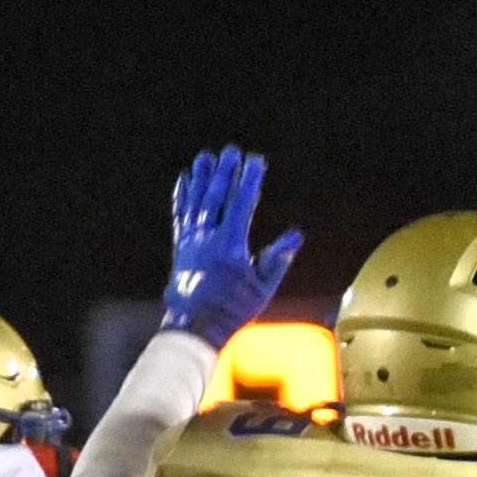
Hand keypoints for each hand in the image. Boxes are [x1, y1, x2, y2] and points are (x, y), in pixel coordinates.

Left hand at [160, 147, 303, 342]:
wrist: (194, 325)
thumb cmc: (233, 309)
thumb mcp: (262, 288)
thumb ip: (276, 260)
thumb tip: (295, 236)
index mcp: (229, 246)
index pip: (241, 204)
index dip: (249, 180)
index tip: (255, 161)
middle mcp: (207, 238)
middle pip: (216, 196)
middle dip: (225, 172)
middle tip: (231, 151)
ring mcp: (191, 240)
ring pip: (196, 201)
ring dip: (202, 177)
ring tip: (206, 157)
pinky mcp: (180, 245)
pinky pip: (181, 214)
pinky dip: (183, 195)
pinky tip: (185, 180)